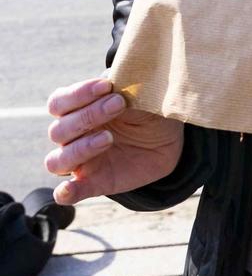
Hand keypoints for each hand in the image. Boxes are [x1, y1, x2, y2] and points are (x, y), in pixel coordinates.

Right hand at [45, 78, 182, 204]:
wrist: (170, 138)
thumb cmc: (149, 110)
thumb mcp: (143, 97)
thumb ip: (127, 90)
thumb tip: (119, 82)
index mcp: (79, 110)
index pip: (59, 103)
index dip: (77, 94)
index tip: (106, 86)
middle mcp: (74, 136)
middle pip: (58, 130)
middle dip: (88, 115)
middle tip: (119, 103)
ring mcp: (82, 162)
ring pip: (57, 160)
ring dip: (80, 148)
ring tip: (108, 138)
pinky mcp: (93, 183)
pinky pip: (69, 193)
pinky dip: (66, 192)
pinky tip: (69, 189)